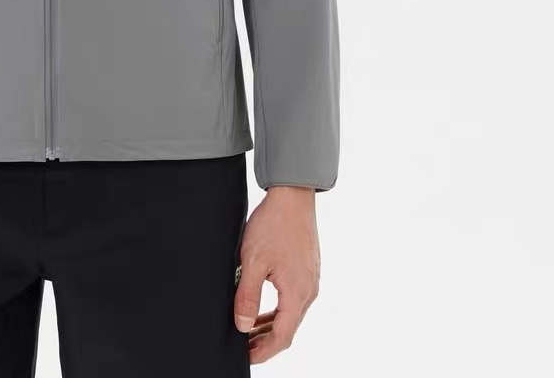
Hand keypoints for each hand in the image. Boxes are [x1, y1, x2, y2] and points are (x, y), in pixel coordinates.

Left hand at [233, 186, 320, 363]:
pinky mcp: (307, 269)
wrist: (293, 196)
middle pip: (288, 328)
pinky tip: (262, 307)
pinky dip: (278, 309)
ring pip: (291, 314)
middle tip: (244, 346)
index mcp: (297, 293)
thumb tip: (243, 326)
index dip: (263, 351)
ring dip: (271, 325)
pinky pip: (293, 299)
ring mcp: (310, 280)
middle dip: (265, 341)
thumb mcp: (253, 261)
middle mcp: (308, 291)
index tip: (246, 357)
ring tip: (249, 330)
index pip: (282, 337)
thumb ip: (248, 296)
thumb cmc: (273, 225)